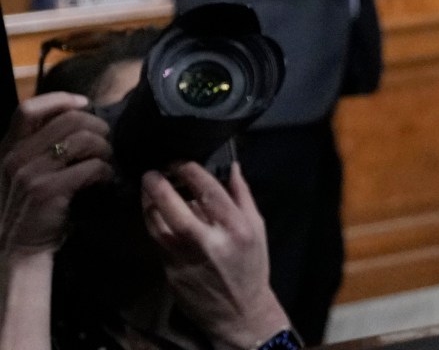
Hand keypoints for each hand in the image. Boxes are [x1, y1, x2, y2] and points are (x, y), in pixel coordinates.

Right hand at [0, 94, 113, 255]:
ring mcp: (29, 174)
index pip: (28, 109)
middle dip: (97, 127)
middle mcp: (15, 157)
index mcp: (9, 148)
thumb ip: (40, 145)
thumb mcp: (25, 171)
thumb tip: (81, 116)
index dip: (60, 100)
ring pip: (84, 140)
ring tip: (106, 161)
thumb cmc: (29, 206)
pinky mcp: (47, 191)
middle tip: (106, 143)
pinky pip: (91, 167)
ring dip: (105, 149)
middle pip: (68, 120)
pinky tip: (105, 180)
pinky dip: (105, 171)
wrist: (18, 248)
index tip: (84, 104)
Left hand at [141, 162, 292, 349]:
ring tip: (147, 190)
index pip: (208, 190)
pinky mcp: (170, 270)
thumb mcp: (257, 228)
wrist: (238, 310)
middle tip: (151, 172)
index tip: (179, 162)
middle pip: (174, 207)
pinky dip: (153, 224)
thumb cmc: (251, 266)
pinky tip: (153, 214)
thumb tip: (232, 167)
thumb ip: (243, 196)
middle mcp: (208, 241)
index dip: (189, 171)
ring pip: (156, 224)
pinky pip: (156, 240)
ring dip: (148, 204)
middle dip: (158, 185)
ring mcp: (185, 257)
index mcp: (235, 227)